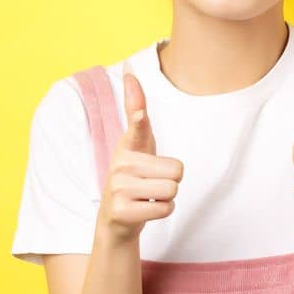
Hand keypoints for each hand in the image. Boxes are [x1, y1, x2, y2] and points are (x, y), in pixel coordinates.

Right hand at [98, 61, 184, 244]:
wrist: (116, 218)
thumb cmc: (135, 176)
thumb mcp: (138, 144)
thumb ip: (137, 113)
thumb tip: (130, 74)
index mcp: (127, 146)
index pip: (137, 128)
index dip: (139, 120)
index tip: (141, 113)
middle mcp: (120, 164)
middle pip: (177, 170)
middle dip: (172, 181)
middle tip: (152, 185)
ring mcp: (117, 188)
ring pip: (173, 190)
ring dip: (167, 197)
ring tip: (148, 197)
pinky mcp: (121, 211)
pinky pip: (166, 209)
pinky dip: (162, 212)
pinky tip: (144, 210)